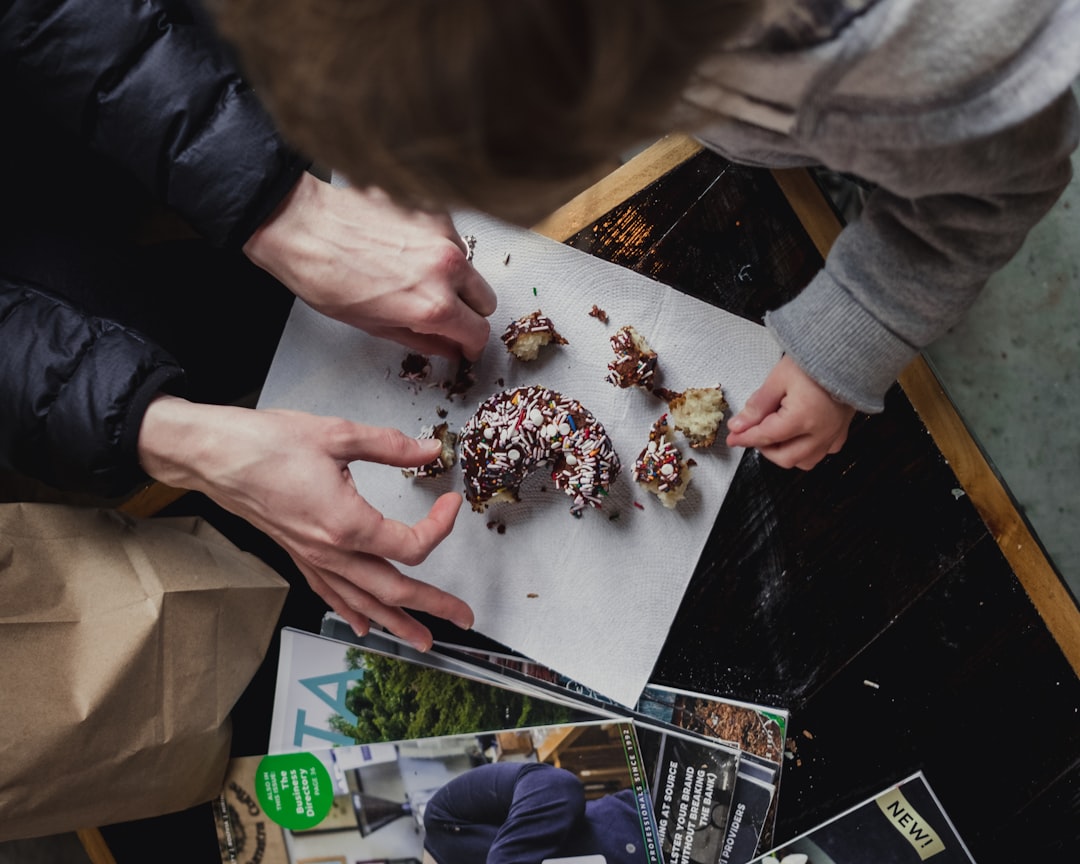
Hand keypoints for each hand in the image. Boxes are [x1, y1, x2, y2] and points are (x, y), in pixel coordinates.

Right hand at [137, 395, 473, 649]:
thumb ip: (390, 446)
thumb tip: (428, 450)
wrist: (214, 455)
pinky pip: (330, 594)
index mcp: (347, 524)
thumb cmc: (266, 444)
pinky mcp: (297, 555)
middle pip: (393, 589)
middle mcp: (331, 551)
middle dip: (433, 605)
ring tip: (424, 640)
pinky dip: (351, 612)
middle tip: (463, 616)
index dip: (440, 526)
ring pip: (363, 602)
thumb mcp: (338, 434)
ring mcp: (313, 558)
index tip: (451, 502)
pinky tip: (361, 625)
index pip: (411, 544)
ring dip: (396, 623)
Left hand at [244, 173, 496, 359]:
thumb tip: (448, 348)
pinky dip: (437, 248)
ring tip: (414, 276)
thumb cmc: (326, 277)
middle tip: (444, 315)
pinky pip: (451, 237)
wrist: (301, 225)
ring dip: (453, 277)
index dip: (472, 345)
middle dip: (469, 312)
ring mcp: (443, 233)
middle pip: (486, 300)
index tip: (466, 345)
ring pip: (470, 267)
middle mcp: (447, 267)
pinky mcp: (433, 209)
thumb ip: (423, 340)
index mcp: (433, 304)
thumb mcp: (374, 326)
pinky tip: (406, 250)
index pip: (479, 332)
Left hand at [726, 355, 855, 469]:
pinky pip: (824, 452)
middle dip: (764, 449)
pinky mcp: (842, 430)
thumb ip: (757, 406)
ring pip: (805, 461)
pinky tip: (799, 436)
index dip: (745, 438)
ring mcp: (833, 434)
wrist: (847, 352)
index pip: (765, 437)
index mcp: (802, 419)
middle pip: (785, 457)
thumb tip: (739, 424)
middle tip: (752, 434)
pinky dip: (808, 450)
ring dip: (786, 453)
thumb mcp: (778, 379)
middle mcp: (820, 432)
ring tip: (775, 435)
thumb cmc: (815, 360)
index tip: (733, 437)